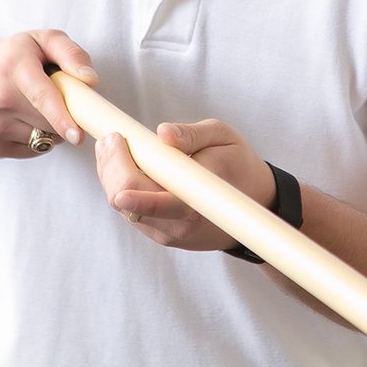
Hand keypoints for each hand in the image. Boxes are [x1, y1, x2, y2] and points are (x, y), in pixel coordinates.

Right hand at [0, 30, 95, 156]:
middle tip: (56, 95)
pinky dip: (38, 137)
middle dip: (65, 114)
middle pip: (50, 121)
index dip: (62, 117)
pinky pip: (33, 149)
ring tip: (34, 105)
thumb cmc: (11, 57)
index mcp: (12, 68)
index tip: (77, 135)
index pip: (41, 97)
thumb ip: (70, 53)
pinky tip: (24, 118)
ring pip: (44, 138)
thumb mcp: (42, 40)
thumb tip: (89, 80)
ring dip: (51, 127)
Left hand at [95, 118, 277, 252]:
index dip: (122, 175)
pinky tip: (125, 166)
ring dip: (112, 176)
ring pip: (122, 207)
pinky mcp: (159, 233)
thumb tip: (163, 133)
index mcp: (196, 201)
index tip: (113, 142)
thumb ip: (193, 134)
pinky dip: (122, 186)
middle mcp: (178, 224)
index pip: (150, 199)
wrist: (255, 204)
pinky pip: (130, 210)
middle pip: (124, 201)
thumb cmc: (238, 165)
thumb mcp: (224, 137)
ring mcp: (166, 233)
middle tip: (110, 139)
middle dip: (110, 167)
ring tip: (115, 147)